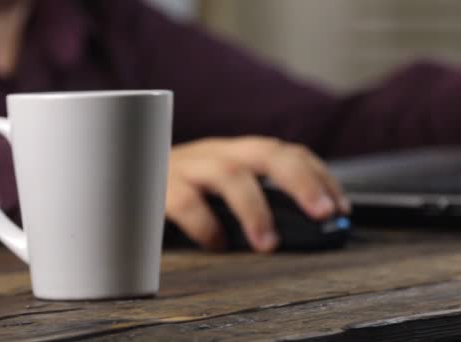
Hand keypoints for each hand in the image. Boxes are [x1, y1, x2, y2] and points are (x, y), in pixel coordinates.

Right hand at [166, 136, 349, 252]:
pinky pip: (186, 201)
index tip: (340, 208)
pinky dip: (206, 226)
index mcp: (236, 153)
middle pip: (267, 153)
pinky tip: (216, 245)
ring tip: (269, 242)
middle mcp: (217, 153)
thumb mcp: (219, 191)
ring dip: (256, 209)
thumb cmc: (179, 190)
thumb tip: (303, 231)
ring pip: (229, 175)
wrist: (121, 176)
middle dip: (301, 181)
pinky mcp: (158, 186)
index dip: (319, 176)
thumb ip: (253, 203)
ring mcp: (188, 166)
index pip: (287, 152)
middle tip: (323, 214)